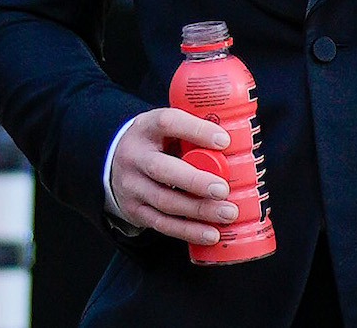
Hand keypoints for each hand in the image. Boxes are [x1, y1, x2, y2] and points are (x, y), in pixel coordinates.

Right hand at [107, 108, 234, 243]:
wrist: (116, 164)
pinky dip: (188, 231)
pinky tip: (210, 233)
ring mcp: (132, 186)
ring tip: (227, 213)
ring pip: (165, 201)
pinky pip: (163, 223)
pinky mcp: (135, 210)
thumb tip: (239, 142)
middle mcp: (135, 157)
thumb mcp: (169, 129)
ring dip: (198, 210)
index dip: (196, 131)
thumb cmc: (158, 143)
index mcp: (147, 128)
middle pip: (162, 169)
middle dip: (195, 181)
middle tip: (223, 189)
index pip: (169, 123)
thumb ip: (195, 132)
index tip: (224, 141)